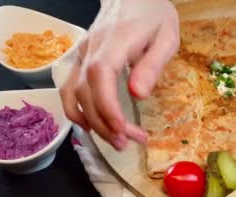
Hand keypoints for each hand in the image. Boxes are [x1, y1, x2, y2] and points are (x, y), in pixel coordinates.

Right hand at [59, 0, 179, 149]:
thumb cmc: (153, 15)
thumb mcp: (166, 36)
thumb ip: (152, 64)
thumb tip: (138, 94)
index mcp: (115, 40)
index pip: (100, 75)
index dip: (107, 107)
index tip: (123, 129)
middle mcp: (91, 48)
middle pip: (86, 91)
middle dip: (105, 123)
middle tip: (129, 142)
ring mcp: (81, 54)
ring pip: (73, 94)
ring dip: (91, 123)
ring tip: (115, 140)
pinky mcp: (79, 61)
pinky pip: (68, 90)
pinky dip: (76, 112)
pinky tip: (93, 127)